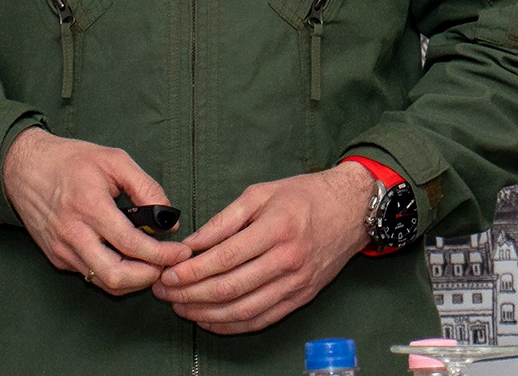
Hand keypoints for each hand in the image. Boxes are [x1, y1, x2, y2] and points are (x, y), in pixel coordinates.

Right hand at [2, 128, 192, 295]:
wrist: (24, 167)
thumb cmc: (71, 160)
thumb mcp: (114, 160)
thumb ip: (146, 187)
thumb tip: (168, 219)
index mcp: (89, 205)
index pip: (131, 244)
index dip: (162, 254)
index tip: (181, 252)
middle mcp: (73, 233)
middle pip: (116, 276)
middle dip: (148, 277)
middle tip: (166, 265)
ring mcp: (62, 249)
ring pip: (103, 281)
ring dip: (132, 279)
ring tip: (150, 263)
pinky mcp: (56, 257)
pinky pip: (90, 274)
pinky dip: (113, 272)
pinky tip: (125, 257)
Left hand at [152, 161, 374, 333]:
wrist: (352, 210)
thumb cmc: (305, 195)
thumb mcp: (261, 193)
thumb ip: (224, 219)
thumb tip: (192, 243)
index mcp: (276, 228)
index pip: (224, 258)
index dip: (191, 270)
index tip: (167, 273)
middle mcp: (288, 260)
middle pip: (230, 288)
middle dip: (190, 293)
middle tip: (165, 292)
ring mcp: (296, 283)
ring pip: (243, 310)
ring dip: (206, 313)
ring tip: (181, 307)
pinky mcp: (302, 298)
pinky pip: (262, 319)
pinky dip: (232, 326)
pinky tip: (210, 320)